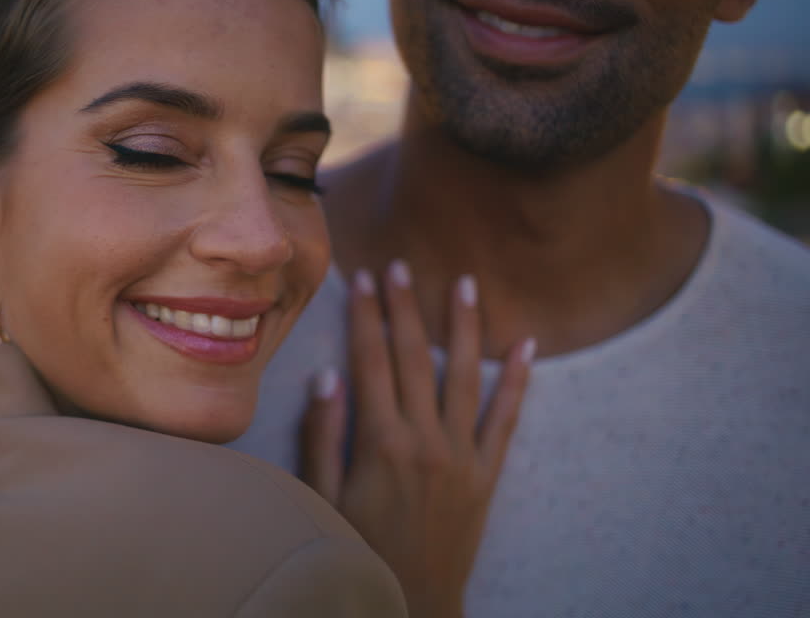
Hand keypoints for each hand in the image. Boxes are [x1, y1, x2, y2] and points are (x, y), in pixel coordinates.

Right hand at [301, 261, 533, 617]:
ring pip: (465, 375)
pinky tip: (525, 346)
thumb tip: (327, 375)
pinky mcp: (487, 473)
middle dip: (405, 307)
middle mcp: (425, 439)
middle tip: (400, 265)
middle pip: (414, 358)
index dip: (366, 317)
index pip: (371, 362)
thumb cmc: (361, 550)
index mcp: (380, 442)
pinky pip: (506, 419)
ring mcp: (462, 454)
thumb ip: (324, 435)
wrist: (416, 600)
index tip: (363, 279)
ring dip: (463, 326)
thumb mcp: (324, 498)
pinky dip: (517, 381)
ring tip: (464, 282)